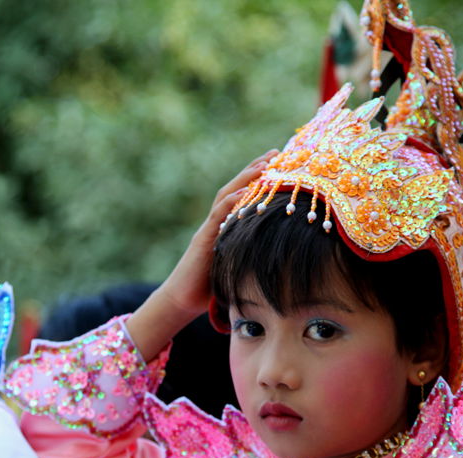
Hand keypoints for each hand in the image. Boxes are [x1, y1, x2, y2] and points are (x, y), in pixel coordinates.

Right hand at [126, 150, 276, 360]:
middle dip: (255, 169)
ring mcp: (208, 229)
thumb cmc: (210, 287)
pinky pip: (217, 217)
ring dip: (245, 179)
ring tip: (264, 164)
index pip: (243, 195)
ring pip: (226, 196)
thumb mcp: (237, 266)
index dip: (260, 178)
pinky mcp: (203, 240)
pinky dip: (230, 203)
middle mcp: (216, 222)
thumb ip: (251, 254)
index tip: (280, 163)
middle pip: (235, 187)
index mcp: (225, 226)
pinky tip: (243, 192)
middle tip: (276, 152)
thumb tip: (281, 255)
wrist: (181, 300)